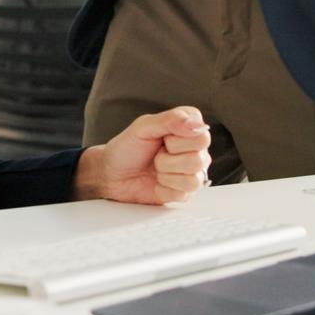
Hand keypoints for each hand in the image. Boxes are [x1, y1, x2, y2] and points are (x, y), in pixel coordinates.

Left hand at [75, 106, 212, 204]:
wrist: (112, 174)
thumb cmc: (127, 148)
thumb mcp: (144, 126)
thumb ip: (171, 120)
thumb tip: (196, 124)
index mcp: (189, 128)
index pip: (202, 137)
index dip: (178, 140)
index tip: (162, 138)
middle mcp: (195, 150)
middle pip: (199, 160)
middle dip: (168, 159)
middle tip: (156, 154)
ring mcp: (192, 172)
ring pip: (194, 180)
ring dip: (166, 174)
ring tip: (156, 168)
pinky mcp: (184, 192)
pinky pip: (184, 194)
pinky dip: (164, 189)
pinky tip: (157, 182)